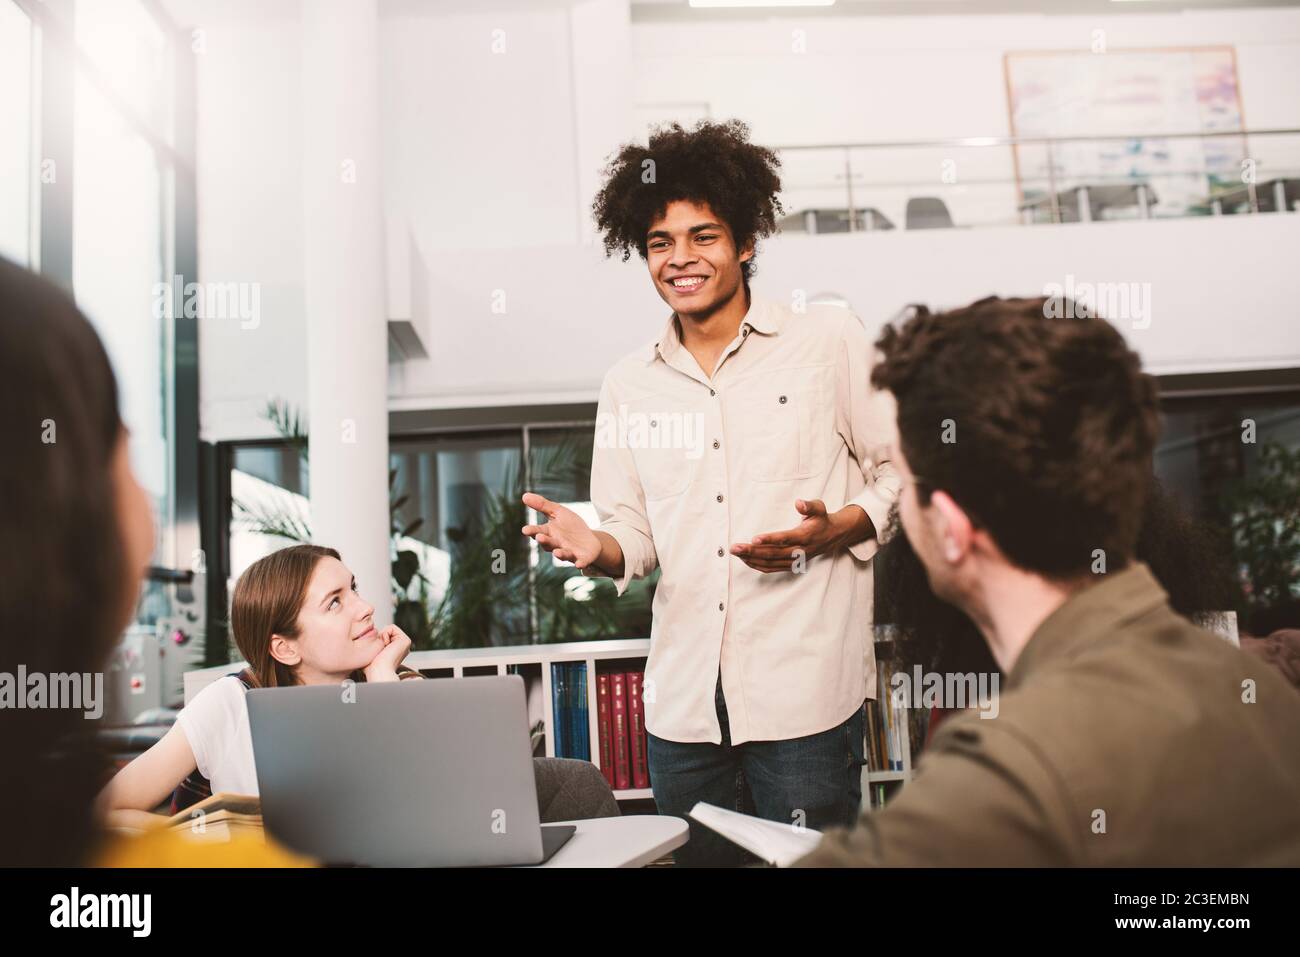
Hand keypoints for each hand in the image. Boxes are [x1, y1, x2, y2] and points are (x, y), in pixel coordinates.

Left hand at [362, 624, 411, 681]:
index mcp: (395, 651)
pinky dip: (385, 635)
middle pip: (386, 631)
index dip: (376, 641)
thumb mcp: (370, 653)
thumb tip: (367, 638)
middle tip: (380, 651)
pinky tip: (386, 646)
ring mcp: (405, 644)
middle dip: (379, 638)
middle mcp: (402, 647)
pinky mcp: (406, 640)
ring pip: (388, 629)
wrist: (378, 671)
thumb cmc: (371, 667)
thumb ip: (371, 645)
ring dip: (382, 637)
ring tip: (383, 650)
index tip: (377, 653)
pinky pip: (392, 627)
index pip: (383, 636)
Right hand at [521, 492, 601, 569]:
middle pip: (549, 543)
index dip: (532, 531)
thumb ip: (542, 505)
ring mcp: (569, 552)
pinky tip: (579, 564)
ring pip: (562, 554)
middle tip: (539, 537)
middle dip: (544, 541)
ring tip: (556, 552)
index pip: (538, 531)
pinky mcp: (582, 558)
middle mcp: (557, 544)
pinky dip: (580, 563)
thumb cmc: (571, 526)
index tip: (525, 530)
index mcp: (549, 533)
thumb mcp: (558, 512)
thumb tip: (524, 495)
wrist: (590, 540)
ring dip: (559, 554)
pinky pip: (580, 562)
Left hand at [731, 500, 867, 573]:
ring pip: (770, 563)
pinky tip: (746, 560)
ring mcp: (795, 560)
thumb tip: (798, 503)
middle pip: (773, 554)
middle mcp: (799, 551)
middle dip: (752, 551)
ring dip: (751, 559)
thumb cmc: (822, 520)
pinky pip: (772, 568)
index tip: (754, 538)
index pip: (785, 539)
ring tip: (736, 553)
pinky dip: (758, 565)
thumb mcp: (819, 508)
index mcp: (805, 536)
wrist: (833, 536)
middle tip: (735, 547)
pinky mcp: (791, 565)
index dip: (770, 539)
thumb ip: (809, 505)